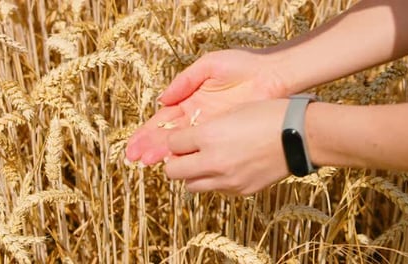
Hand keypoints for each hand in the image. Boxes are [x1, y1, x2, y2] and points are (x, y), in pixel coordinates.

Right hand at [126, 49, 287, 164]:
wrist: (274, 76)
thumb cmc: (243, 66)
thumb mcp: (210, 65)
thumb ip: (185, 80)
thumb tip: (162, 99)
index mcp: (191, 99)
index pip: (164, 119)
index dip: (147, 132)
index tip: (134, 145)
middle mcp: (197, 117)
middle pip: (168, 134)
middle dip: (151, 145)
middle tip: (134, 158)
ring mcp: (211, 128)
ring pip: (183, 144)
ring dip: (164, 153)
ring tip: (148, 162)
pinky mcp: (225, 136)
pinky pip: (203, 148)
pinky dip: (188, 156)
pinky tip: (174, 163)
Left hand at [164, 99, 289, 194]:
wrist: (301, 135)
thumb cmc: (269, 115)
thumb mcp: (233, 112)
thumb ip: (207, 127)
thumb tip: (191, 138)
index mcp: (209, 136)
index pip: (172, 144)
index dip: (174, 139)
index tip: (181, 137)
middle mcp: (213, 161)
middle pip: (172, 171)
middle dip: (175, 161)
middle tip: (185, 154)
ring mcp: (227, 180)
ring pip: (191, 186)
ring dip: (192, 174)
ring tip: (206, 162)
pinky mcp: (241, 190)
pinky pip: (216, 189)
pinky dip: (214, 181)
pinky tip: (228, 167)